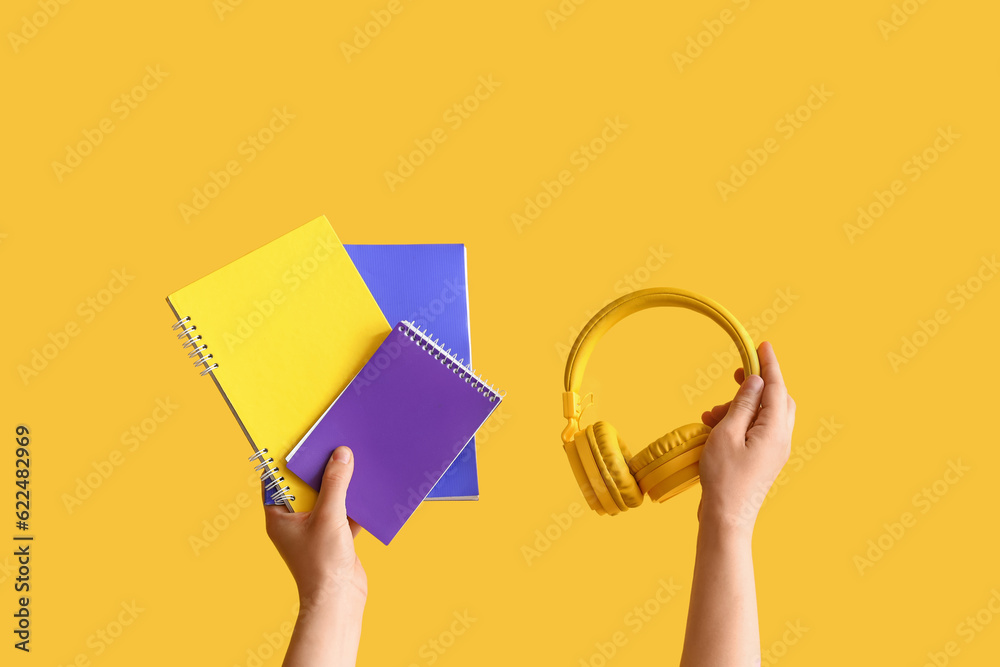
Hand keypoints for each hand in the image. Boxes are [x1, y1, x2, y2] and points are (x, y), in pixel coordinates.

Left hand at [264, 446, 366, 609]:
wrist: (339, 602)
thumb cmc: (322, 565)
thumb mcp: (329, 516)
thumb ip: (335, 483)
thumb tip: (341, 454)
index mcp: (279, 517)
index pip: (276, 480)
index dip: (286, 460)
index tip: (300, 439)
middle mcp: (294, 522)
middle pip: (305, 486)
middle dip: (320, 468)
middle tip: (332, 445)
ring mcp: (315, 530)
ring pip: (327, 498)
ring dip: (341, 484)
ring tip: (354, 462)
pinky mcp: (335, 537)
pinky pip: (344, 512)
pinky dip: (354, 502)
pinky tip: (368, 488)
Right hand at [697, 341, 795, 536]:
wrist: (727, 518)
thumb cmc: (723, 477)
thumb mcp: (727, 433)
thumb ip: (742, 404)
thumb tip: (756, 382)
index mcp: (775, 430)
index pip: (776, 388)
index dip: (769, 364)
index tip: (763, 345)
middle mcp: (781, 439)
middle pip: (778, 399)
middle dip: (757, 385)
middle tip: (736, 375)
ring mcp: (775, 451)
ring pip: (766, 415)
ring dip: (741, 406)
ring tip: (712, 414)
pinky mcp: (765, 460)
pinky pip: (758, 430)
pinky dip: (741, 421)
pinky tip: (716, 427)